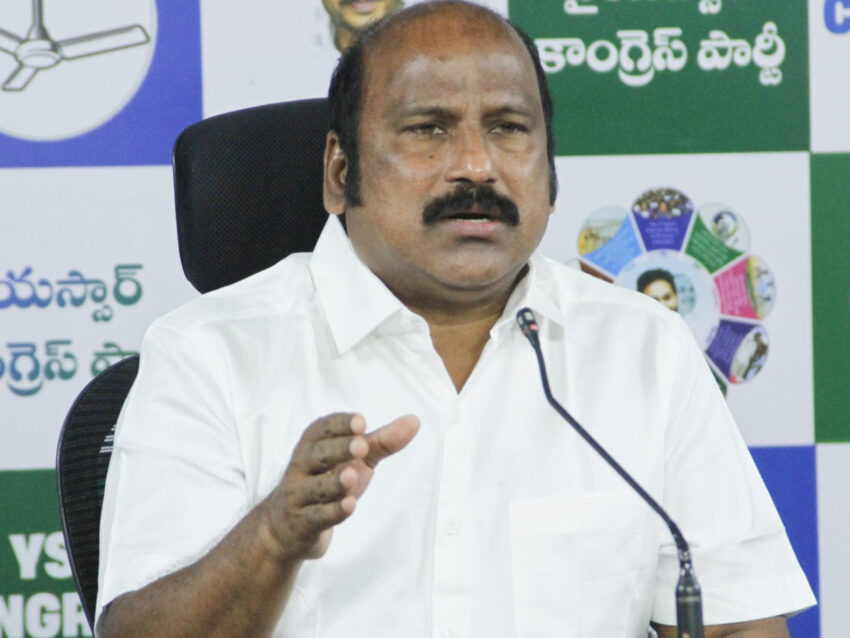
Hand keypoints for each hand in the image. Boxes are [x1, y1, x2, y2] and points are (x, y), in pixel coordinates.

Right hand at [259, 412, 419, 560]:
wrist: (286, 528)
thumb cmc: (326, 482)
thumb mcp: (354, 460)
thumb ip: (382, 441)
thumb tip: (415, 421)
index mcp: (312, 445)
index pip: (322, 429)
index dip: (340, 424)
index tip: (361, 422)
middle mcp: (301, 467)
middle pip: (318, 455)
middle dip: (339, 449)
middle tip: (362, 445)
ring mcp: (299, 496)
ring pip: (317, 487)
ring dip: (335, 482)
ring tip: (352, 476)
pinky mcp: (303, 523)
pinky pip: (318, 516)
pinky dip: (334, 512)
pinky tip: (349, 505)